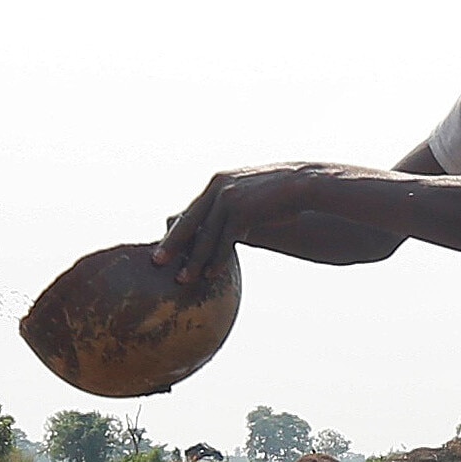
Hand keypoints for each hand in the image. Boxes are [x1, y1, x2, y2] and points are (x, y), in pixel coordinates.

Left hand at [163, 165, 325, 283]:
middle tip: (156, 262)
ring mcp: (228, 197)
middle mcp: (218, 187)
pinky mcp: (241, 209)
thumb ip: (234, 213)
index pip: (192, 212)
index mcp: (218, 183)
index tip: (165, 248)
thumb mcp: (252, 200)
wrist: (304, 185)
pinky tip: (211, 274)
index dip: (177, 232)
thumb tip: (226, 234)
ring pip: (205, 235)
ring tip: (183, 278)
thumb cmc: (281, 196)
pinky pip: (224, 240)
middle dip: (172, 244)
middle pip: (188, 222)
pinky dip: (217, 259)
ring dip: (193, 259)